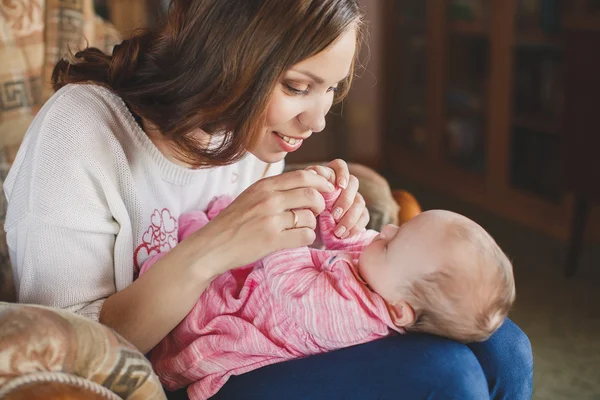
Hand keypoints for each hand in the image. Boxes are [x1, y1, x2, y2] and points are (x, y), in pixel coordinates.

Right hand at [187, 170, 334, 274]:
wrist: (211, 246)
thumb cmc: (233, 222)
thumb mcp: (251, 196)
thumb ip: (275, 190)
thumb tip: (306, 182)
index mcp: (264, 186)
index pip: (303, 176)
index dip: (321, 182)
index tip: (327, 189)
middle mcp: (268, 199)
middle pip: (311, 194)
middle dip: (321, 204)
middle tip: (317, 212)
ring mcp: (270, 219)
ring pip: (310, 217)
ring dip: (312, 224)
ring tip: (301, 228)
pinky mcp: (272, 240)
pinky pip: (305, 235)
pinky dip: (307, 238)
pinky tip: (297, 239)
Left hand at [304, 159, 368, 237]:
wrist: (305, 230)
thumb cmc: (302, 209)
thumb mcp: (301, 198)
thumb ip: (308, 185)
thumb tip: (314, 174)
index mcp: (328, 176)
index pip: (340, 166)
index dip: (342, 174)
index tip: (340, 186)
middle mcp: (343, 185)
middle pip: (353, 183)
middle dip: (345, 200)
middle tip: (334, 214)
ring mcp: (353, 198)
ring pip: (360, 201)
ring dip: (350, 217)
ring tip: (338, 231)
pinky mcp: (359, 213)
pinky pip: (364, 217)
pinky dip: (355, 227)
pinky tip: (344, 235)